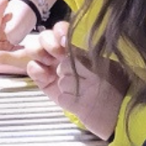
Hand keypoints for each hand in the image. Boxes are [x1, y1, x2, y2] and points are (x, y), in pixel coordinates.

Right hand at [26, 22, 125, 139]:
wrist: (109, 114)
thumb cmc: (110, 86)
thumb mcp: (99, 65)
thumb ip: (81, 52)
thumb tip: (65, 41)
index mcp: (79, 46)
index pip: (62, 30)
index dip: (59, 31)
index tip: (63, 41)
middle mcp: (64, 53)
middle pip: (45, 39)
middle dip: (48, 44)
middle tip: (56, 55)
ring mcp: (53, 67)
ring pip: (37, 53)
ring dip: (41, 57)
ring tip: (50, 66)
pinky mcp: (45, 82)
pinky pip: (34, 70)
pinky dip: (37, 72)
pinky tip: (46, 77)